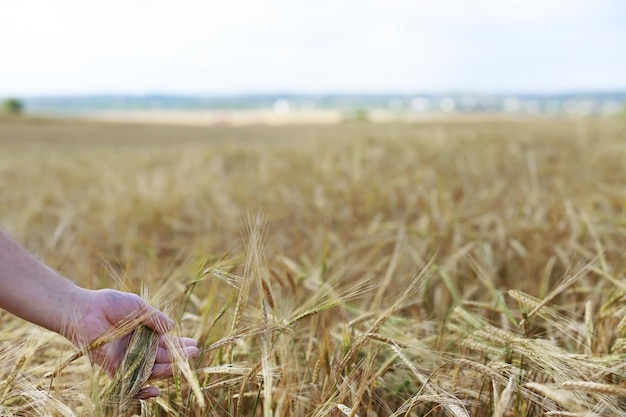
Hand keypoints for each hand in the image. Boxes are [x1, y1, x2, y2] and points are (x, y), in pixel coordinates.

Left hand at [65, 289, 198, 398]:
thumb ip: (155, 318)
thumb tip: (172, 327)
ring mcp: (127, 359)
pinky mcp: (115, 368)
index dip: (180, 346)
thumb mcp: (138, 307)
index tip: (193, 345)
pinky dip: (142, 391)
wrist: (84, 310)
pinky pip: (130, 384)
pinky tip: (156, 391)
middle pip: (162, 358)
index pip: (166, 343)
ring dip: (167, 369)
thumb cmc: (109, 304)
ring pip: (151, 370)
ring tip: (181, 362)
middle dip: (178, 358)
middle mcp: (137, 349)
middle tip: (193, 353)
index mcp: (144, 334)